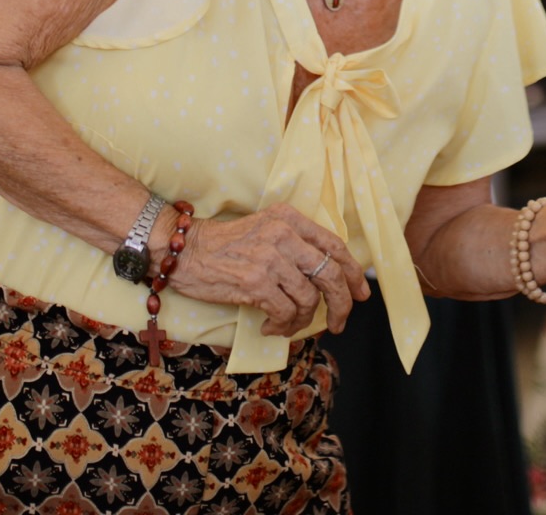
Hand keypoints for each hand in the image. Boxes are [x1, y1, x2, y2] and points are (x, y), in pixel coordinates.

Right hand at [170, 203, 369, 336]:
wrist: (185, 250)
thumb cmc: (225, 244)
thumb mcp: (265, 229)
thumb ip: (295, 244)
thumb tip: (327, 277)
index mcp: (289, 219)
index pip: (335, 245)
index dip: (352, 272)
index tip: (360, 293)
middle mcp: (284, 234)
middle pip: (330, 274)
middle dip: (341, 303)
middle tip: (338, 322)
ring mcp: (270, 258)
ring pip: (309, 299)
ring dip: (302, 321)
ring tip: (286, 324)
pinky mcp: (256, 282)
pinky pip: (286, 312)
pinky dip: (282, 326)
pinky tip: (269, 327)